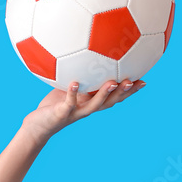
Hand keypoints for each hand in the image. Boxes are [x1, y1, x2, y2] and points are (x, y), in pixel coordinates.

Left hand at [22, 78, 145, 142]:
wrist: (38, 125)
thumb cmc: (54, 105)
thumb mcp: (70, 90)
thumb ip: (80, 78)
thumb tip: (86, 57)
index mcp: (92, 102)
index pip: (115, 97)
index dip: (130, 91)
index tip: (144, 81)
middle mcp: (88, 108)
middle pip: (111, 101)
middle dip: (123, 93)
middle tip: (133, 81)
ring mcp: (76, 112)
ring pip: (95, 105)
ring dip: (104, 94)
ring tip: (111, 83)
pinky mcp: (63, 113)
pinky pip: (69, 102)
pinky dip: (72, 93)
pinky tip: (74, 83)